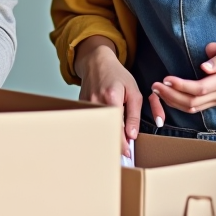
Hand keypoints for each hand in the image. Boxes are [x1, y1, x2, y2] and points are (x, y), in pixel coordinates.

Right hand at [75, 35, 155, 156]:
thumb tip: (132, 135)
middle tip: (123, 152)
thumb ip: (134, 114)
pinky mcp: (81, 106)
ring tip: (114, 142)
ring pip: (96, 127)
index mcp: (111, 98)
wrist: (96, 62)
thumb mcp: (133, 91)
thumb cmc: (116, 75)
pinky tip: (105, 128)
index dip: (122, 143)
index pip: (117, 127)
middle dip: (113, 143)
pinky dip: (98, 127)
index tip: (128, 153)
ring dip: (105, 135)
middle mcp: (96, 102)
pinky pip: (90, 121)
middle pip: (104, 130)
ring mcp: (86, 105)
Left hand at [152, 40, 215, 112]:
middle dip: (171, 95)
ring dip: (172, 101)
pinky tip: (168, 95)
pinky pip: (196, 108)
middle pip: (193, 102)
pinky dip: (179, 104)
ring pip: (193, 108)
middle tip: (154, 85)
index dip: (181, 86)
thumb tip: (204, 67)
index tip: (165, 79)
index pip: (200, 88)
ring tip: (156, 91)